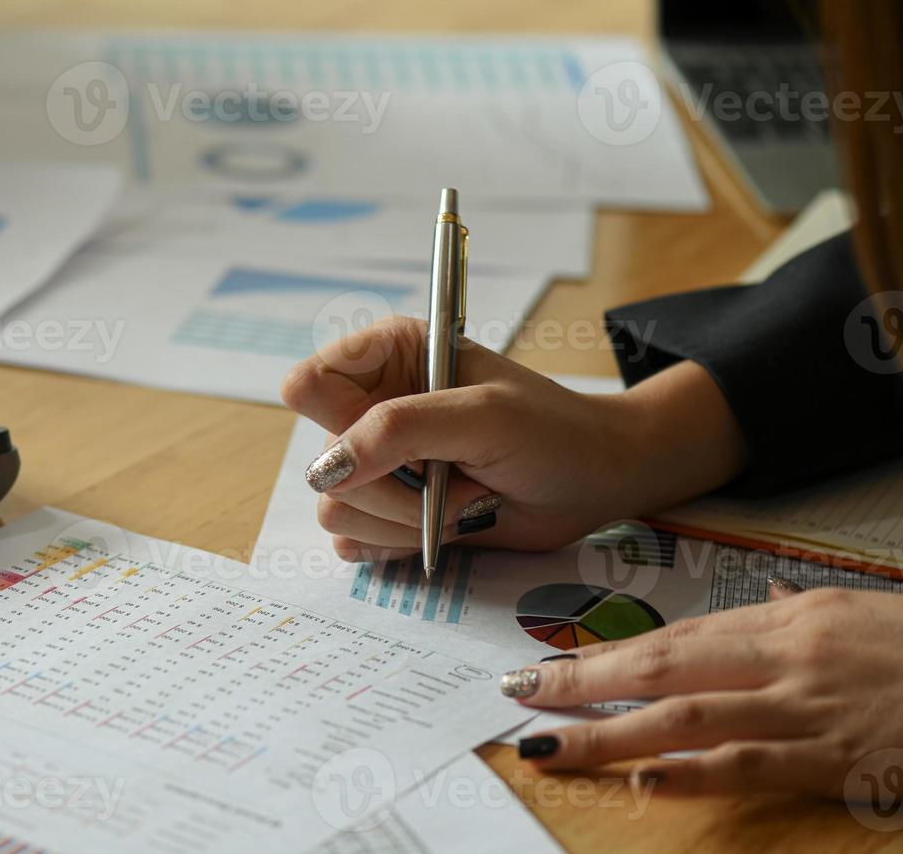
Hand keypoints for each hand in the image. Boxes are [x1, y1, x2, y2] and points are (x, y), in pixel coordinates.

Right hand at [279, 316, 747, 558]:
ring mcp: (379, 464)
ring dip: (405, 520)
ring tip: (465, 501)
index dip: (341, 423)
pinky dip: (398, 545)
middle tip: (454, 478)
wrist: (596, 484)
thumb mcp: (482, 416)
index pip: (306, 386)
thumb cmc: (552, 432)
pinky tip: (444, 529)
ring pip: (337, 508)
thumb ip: (398, 431)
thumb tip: (328, 469)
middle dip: (390, 486)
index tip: (397, 441)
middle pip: (323, 462)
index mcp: (385, 357)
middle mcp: (371, 407)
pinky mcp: (388, 512)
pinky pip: (353, 540)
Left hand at [500, 588, 902, 799]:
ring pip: (687, 711)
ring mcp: (806, 704)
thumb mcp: (857, 615)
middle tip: (518, 694)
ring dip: (610, 729)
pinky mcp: (838, 756)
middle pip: (661, 663)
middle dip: (582, 680)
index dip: (605, 654)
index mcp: (784, 621)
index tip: (547, 667)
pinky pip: (751, 763)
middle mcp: (782, 653)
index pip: (674, 637)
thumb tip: (759, 599)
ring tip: (550, 743)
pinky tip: (644, 780)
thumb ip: (796, 613)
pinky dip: (692, 771)